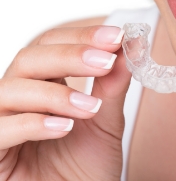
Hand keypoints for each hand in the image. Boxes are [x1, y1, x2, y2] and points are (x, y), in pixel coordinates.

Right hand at [0, 25, 130, 179]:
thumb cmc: (86, 167)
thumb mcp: (105, 121)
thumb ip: (113, 84)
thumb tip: (133, 46)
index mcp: (43, 85)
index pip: (52, 46)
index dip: (81, 37)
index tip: (116, 36)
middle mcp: (19, 99)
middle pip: (30, 59)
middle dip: (71, 56)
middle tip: (106, 61)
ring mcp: (1, 122)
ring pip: (11, 89)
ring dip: (56, 94)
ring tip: (91, 108)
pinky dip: (32, 123)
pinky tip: (63, 127)